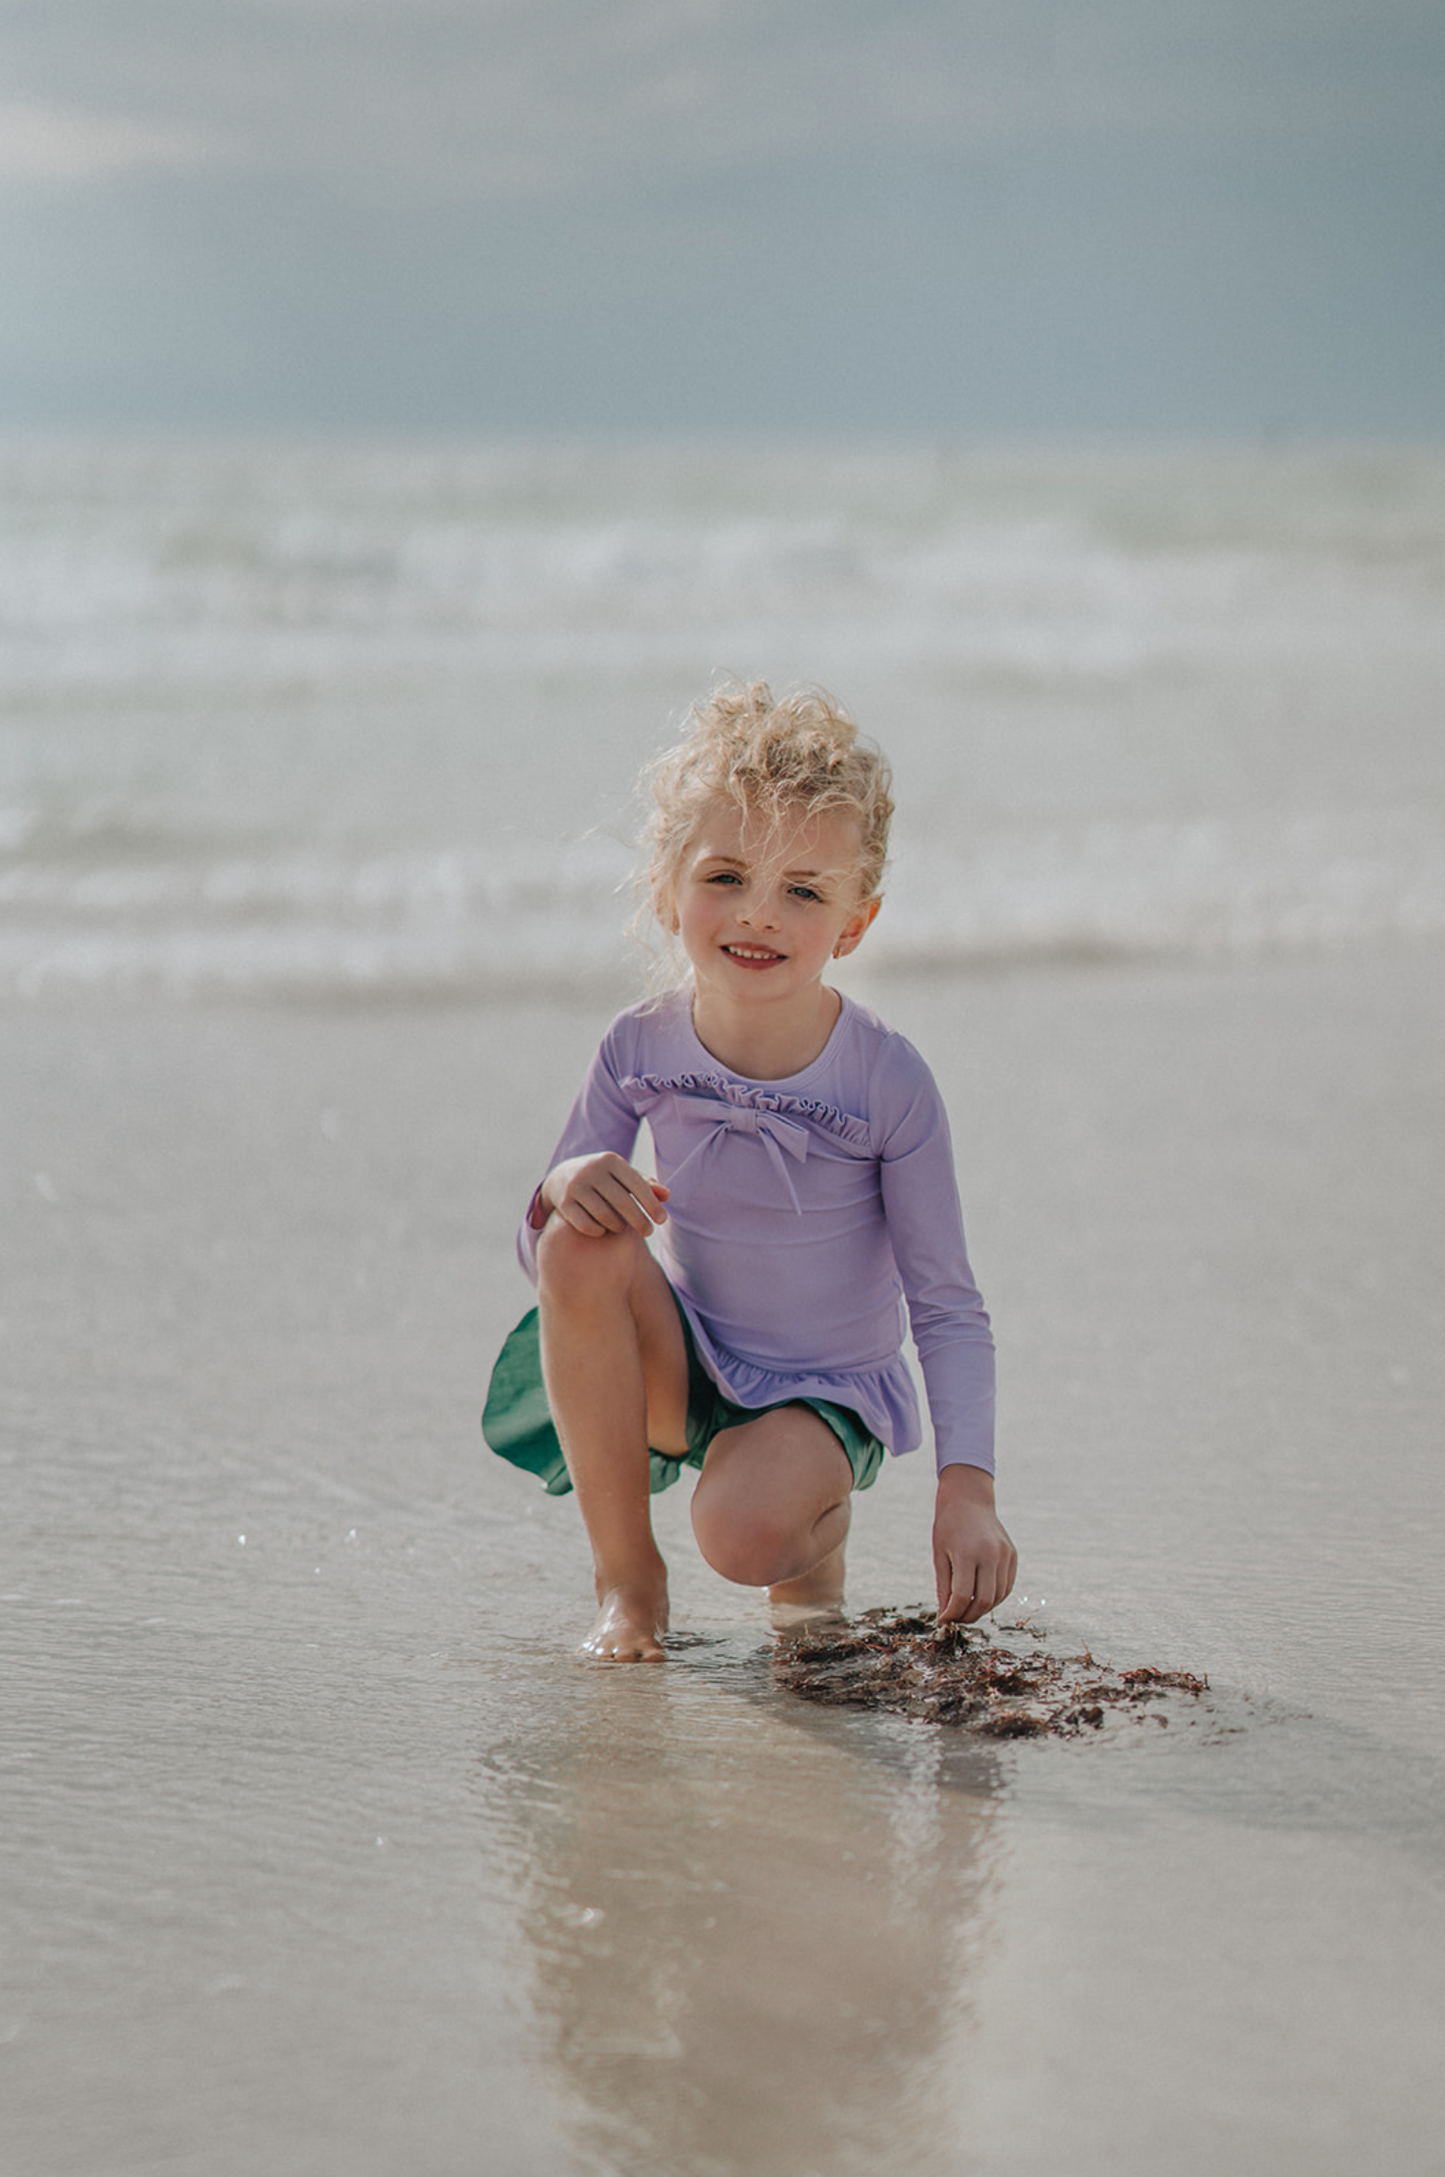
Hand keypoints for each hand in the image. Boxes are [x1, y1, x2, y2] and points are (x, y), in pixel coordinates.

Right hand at [540, 1153, 669, 1238]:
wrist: (561, 1177)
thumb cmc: (603, 1178)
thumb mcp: (623, 1176)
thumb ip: (646, 1185)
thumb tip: (667, 1195)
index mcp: (610, 1160)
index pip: (637, 1184)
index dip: (652, 1204)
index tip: (662, 1220)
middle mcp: (591, 1170)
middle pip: (622, 1202)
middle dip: (639, 1220)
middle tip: (648, 1232)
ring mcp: (575, 1186)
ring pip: (604, 1215)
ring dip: (618, 1226)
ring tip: (623, 1229)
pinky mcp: (563, 1202)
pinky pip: (586, 1225)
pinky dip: (598, 1231)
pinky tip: (603, 1231)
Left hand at [932, 1463, 1016, 1625]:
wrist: (969, 1498)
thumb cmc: (949, 1525)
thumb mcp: (939, 1554)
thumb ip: (944, 1586)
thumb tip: (945, 1615)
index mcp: (967, 1553)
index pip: (962, 1596)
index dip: (952, 1613)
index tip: (943, 1620)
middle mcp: (990, 1554)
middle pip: (983, 1601)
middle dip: (968, 1616)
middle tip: (955, 1619)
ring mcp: (1005, 1554)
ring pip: (998, 1597)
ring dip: (982, 1609)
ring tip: (966, 1610)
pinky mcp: (1012, 1555)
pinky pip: (1006, 1586)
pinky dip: (994, 1598)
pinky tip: (980, 1598)